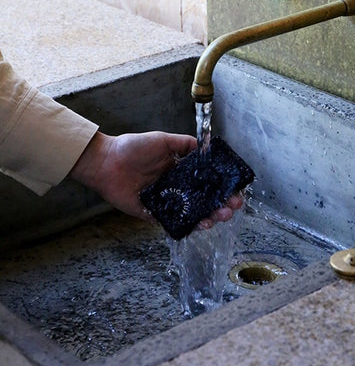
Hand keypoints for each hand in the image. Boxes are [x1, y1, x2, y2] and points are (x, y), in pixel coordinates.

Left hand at [70, 131, 242, 223]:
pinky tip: (201, 224)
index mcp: (180, 171)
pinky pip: (175, 222)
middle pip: (205, 199)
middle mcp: (177, 187)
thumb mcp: (162, 140)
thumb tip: (207, 147)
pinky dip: (189, 225)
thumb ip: (184, 144)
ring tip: (221, 216)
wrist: (106, 162)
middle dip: (222, 203)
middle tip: (233, 206)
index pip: (207, 181)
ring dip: (210, 216)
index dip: (222, 186)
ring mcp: (168, 202)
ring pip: (194, 213)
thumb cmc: (132, 148)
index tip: (236, 188)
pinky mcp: (156, 214)